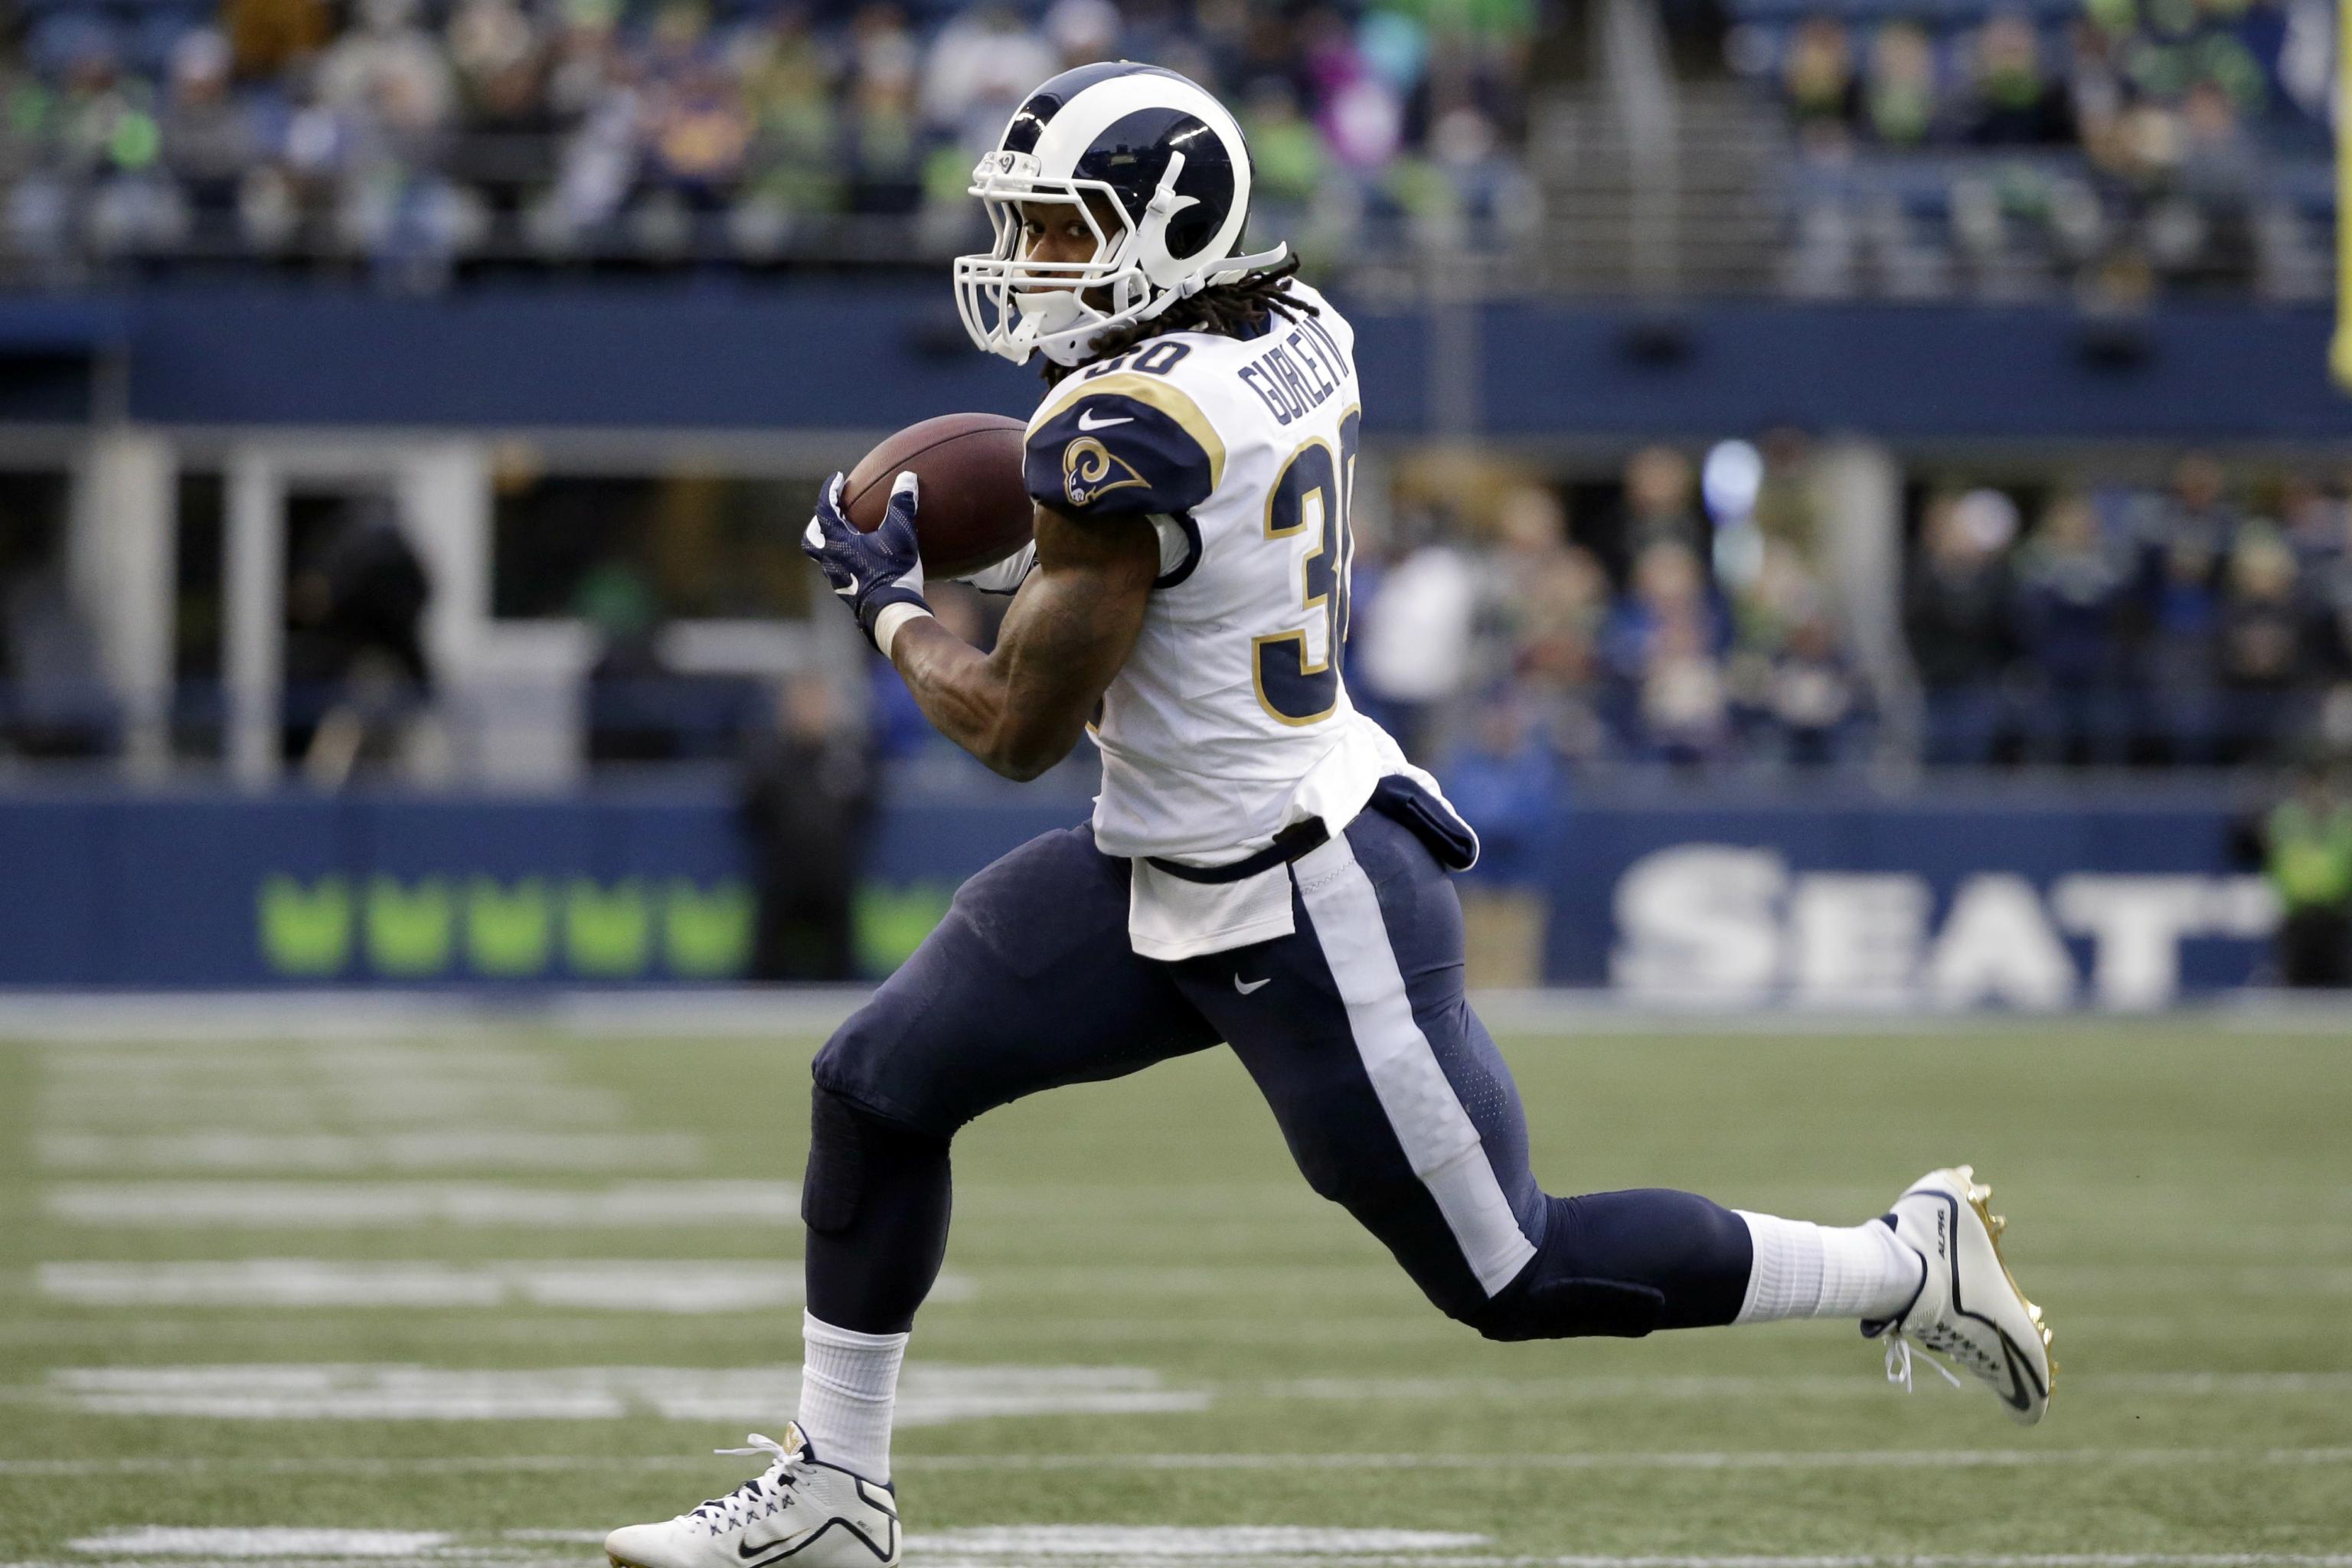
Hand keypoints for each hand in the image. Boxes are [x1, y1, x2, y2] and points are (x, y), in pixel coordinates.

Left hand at [801, 471, 928, 649]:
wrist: (892, 613)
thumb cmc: (892, 572)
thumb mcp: (901, 535)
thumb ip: (902, 505)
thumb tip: (907, 478)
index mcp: (837, 543)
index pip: (825, 510)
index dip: (829, 491)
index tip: (837, 479)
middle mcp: (831, 561)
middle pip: (811, 539)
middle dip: (817, 523)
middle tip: (829, 514)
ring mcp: (837, 580)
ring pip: (823, 558)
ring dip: (829, 544)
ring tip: (844, 537)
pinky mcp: (848, 594)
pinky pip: (838, 572)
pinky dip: (844, 561)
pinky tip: (861, 562)